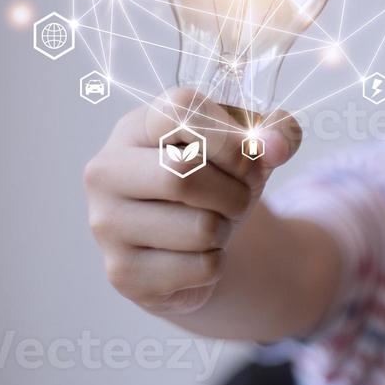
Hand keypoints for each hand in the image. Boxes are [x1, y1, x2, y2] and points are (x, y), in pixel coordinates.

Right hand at [84, 89, 301, 315]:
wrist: (187, 243)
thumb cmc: (214, 181)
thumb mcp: (247, 150)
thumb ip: (277, 134)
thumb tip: (278, 146)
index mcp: (135, 127)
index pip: (181, 111)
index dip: (230, 138)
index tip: (248, 157)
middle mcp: (106, 171)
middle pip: (182, 176)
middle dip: (234, 192)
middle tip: (237, 197)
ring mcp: (107, 224)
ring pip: (200, 228)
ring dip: (226, 228)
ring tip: (211, 224)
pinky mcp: (123, 272)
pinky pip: (202, 268)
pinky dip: (216, 263)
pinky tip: (194, 254)